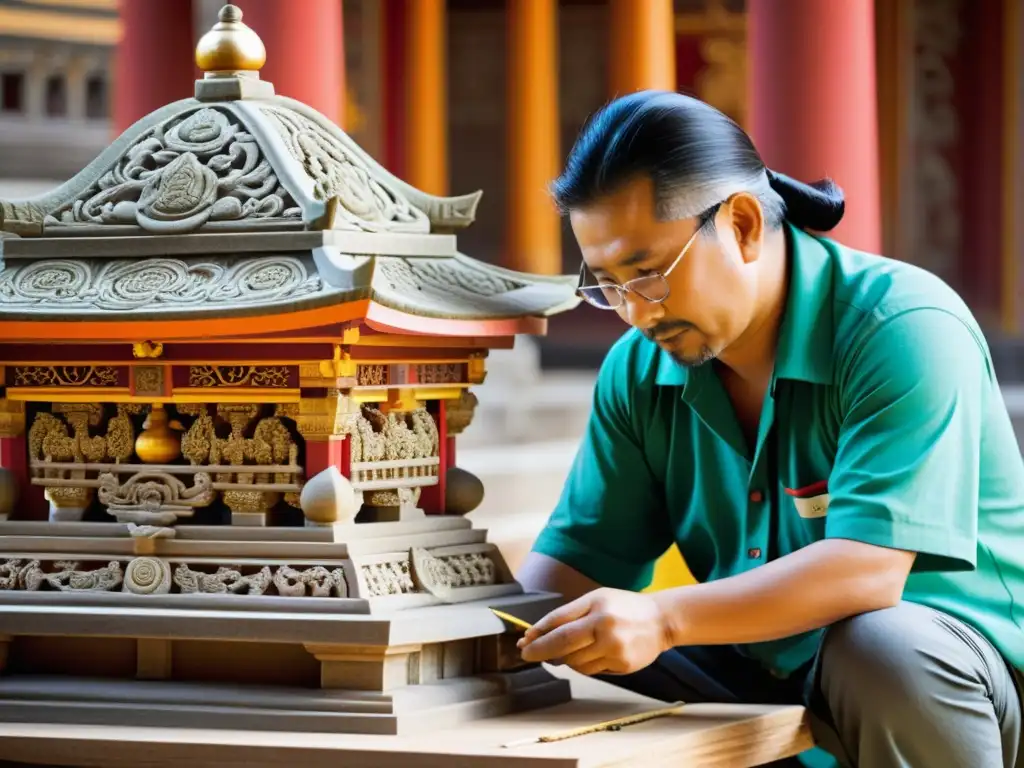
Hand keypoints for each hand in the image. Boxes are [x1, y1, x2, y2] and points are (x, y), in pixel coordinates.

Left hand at [516, 587, 672, 675]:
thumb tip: (539, 634)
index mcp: (597, 606)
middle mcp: (605, 627)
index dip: (538, 634)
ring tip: (571, 649)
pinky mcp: (623, 665)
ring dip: (565, 659)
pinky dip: (584, 665)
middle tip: (527, 654)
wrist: (661, 620)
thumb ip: (569, 614)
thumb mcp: (596, 599)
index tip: (524, 642)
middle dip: (541, 651)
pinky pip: (591, 670)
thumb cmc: (624, 606)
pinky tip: (591, 654)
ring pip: (575, 662)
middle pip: (563, 645)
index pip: (559, 622)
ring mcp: (615, 649)